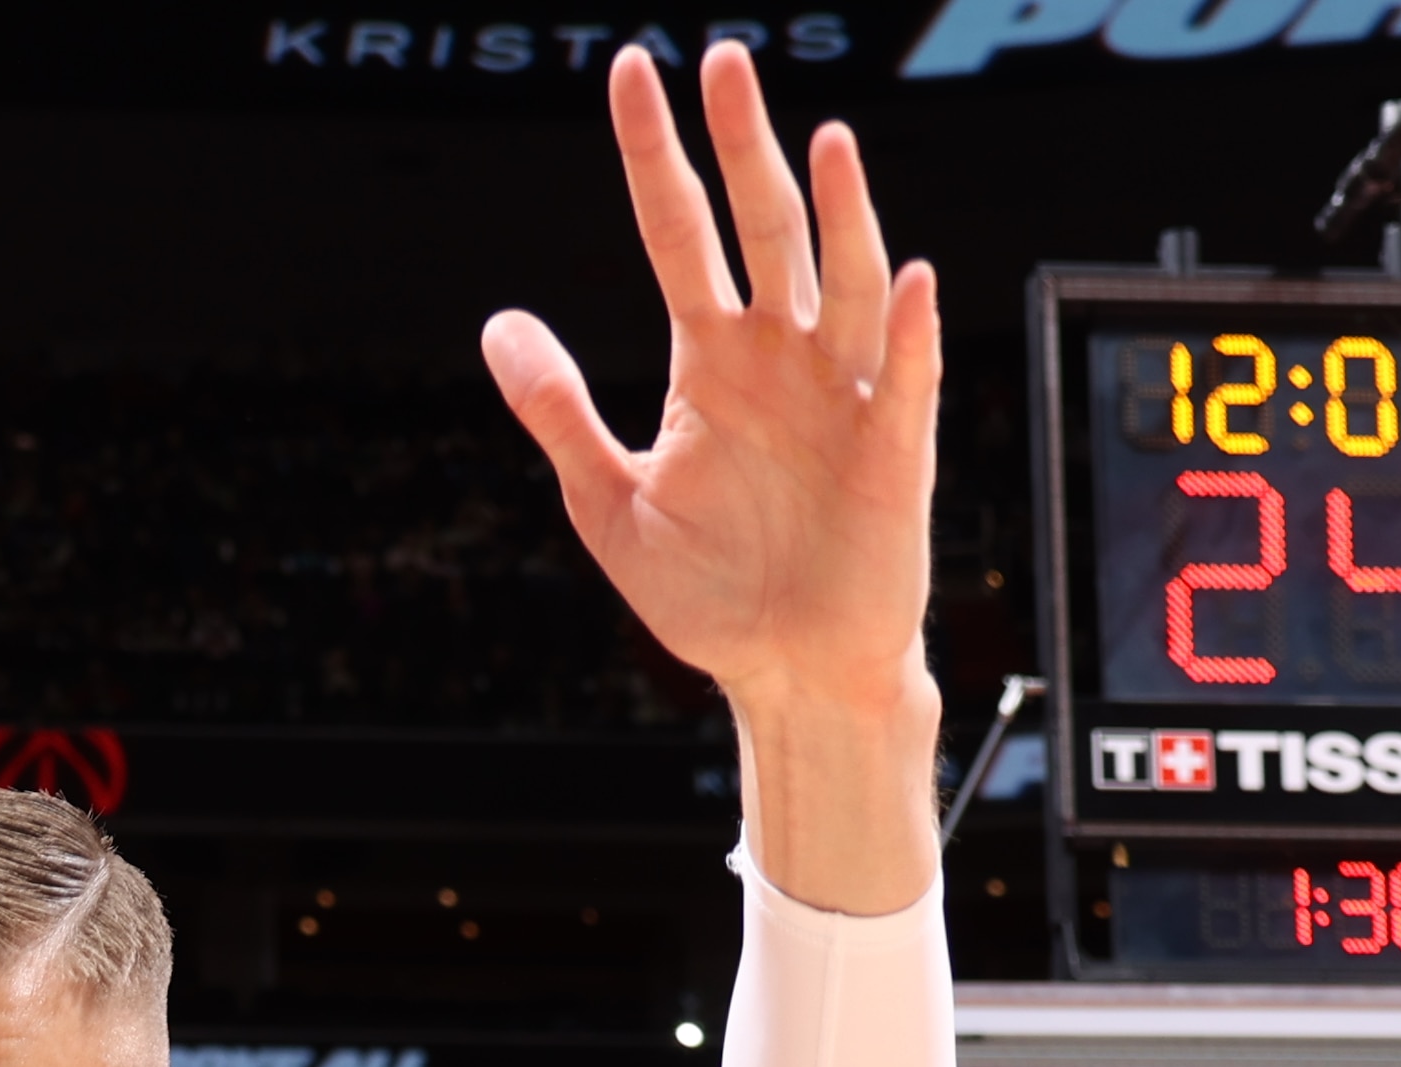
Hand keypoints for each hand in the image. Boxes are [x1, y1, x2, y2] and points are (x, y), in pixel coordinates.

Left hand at [479, 45, 936, 726]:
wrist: (785, 672)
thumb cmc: (709, 594)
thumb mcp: (609, 502)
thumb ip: (558, 412)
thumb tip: (497, 326)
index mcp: (710, 357)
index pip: (677, 230)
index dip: (653, 153)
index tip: (632, 69)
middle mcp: (780, 354)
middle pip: (763, 225)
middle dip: (743, 146)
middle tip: (723, 61)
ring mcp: (841, 393)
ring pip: (842, 280)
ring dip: (839, 213)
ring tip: (822, 142)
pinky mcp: (893, 451)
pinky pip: (902, 379)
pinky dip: (904, 331)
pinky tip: (902, 280)